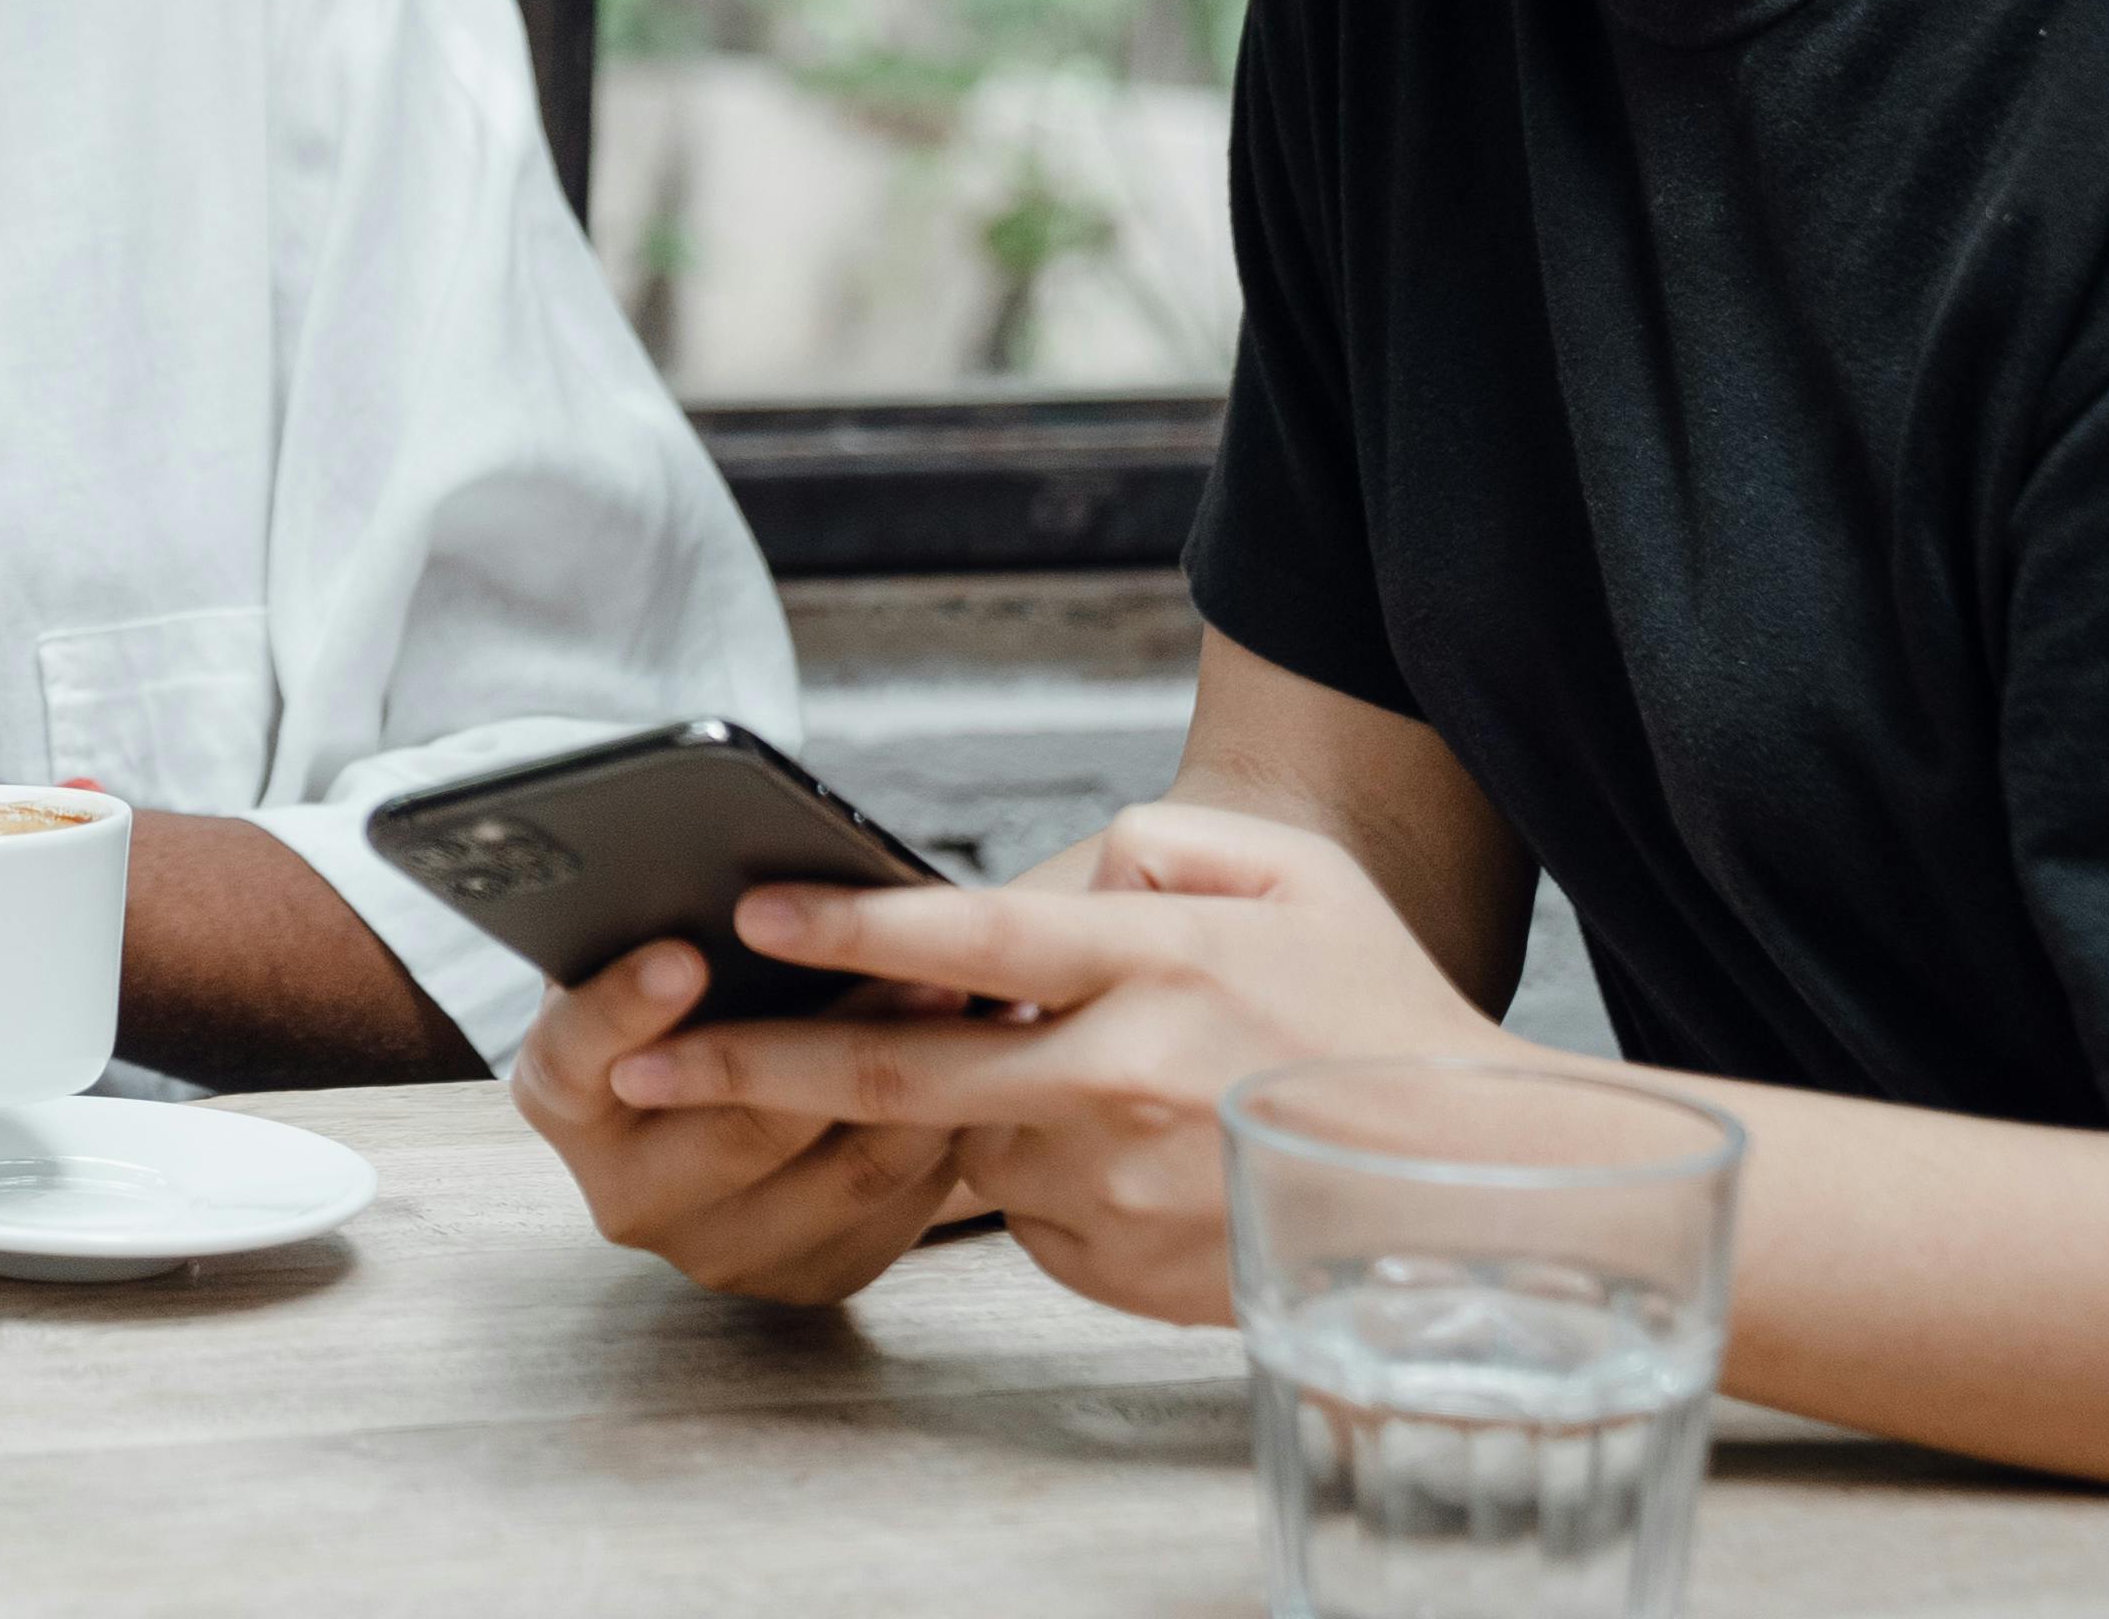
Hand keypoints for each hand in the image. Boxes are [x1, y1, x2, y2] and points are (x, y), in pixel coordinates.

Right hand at [514, 933, 967, 1305]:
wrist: (730, 1105)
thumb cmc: (696, 991)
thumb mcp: (657, 951)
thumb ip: (669, 922)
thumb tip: (720, 868)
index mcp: (563, 1098)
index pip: (573, 1059)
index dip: (623, 1009)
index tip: (684, 954)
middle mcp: (628, 1193)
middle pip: (733, 1129)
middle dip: (834, 1040)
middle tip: (906, 964)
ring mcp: (720, 1251)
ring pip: (838, 1175)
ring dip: (916, 1086)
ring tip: (969, 1000)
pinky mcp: (810, 1276)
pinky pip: (893, 1210)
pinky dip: (942, 1135)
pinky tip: (985, 1066)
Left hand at [611, 802, 1511, 1325]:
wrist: (1471, 1186)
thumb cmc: (1374, 1010)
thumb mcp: (1283, 873)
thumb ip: (1146, 844)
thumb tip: (1038, 880)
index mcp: (1151, 965)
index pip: (969, 938)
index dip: (852, 925)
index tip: (751, 907)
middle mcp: (1116, 1079)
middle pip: (896, 1078)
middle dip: (746, 1068)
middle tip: (637, 1062)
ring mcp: (1113, 1185)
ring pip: (964, 1137)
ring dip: (949, 1107)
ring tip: (1050, 1071)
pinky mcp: (1118, 1264)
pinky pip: (1027, 1209)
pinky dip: (1037, 1168)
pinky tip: (1124, 1145)